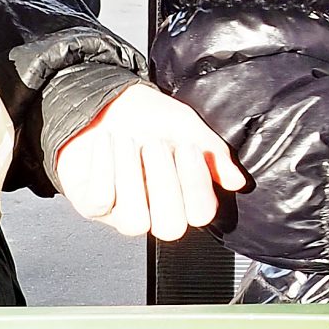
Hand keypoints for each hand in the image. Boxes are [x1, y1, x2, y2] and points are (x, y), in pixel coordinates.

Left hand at [54, 84, 246, 240]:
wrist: (104, 101)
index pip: (201, 213)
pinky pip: (101, 200)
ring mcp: (122, 212)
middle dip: (164, 184)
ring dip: (131, 176)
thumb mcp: (185, 126)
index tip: (188, 147)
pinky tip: (108, 143)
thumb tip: (236, 181)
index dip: (196, 183)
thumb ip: (213, 153)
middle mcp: (154, 210)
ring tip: (128, 142)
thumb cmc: (146, 117)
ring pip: (134, 221)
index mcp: (182, 194)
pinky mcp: (92, 205)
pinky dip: (104, 166)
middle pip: (170, 227)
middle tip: (156, 145)